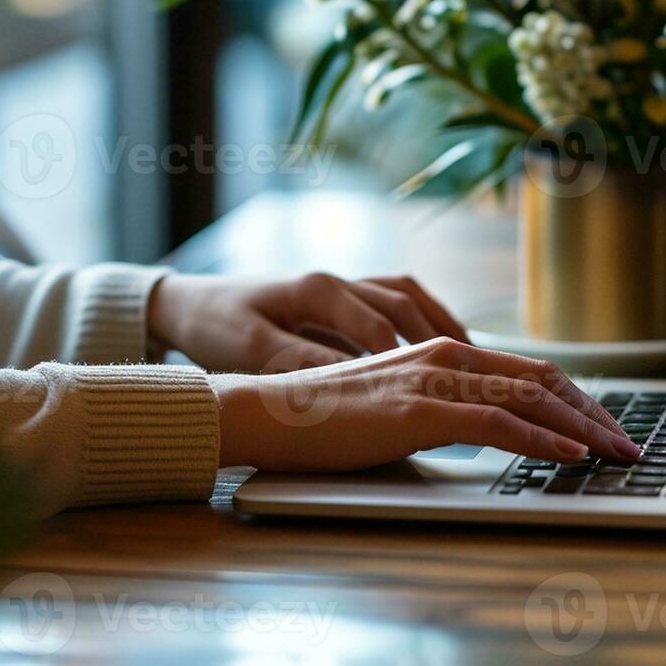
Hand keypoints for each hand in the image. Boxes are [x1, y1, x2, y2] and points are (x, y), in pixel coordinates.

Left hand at [148, 272, 469, 372]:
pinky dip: (425, 324)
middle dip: (441, 336)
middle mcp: (336, 281)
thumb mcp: (253, 347)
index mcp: (316, 289)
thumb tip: (353, 378)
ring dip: (441, 324)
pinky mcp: (341, 301)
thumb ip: (302, 360)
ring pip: (408, 298)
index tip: (431, 384)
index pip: (375, 322)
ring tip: (476, 358)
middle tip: (476, 372)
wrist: (189, 304)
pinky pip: (397, 305)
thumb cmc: (216, 326)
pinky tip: (444, 350)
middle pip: (404, 303)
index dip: (404, 355)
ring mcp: (342, 286)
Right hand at [209, 338, 639, 470]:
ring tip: (616, 451)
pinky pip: (498, 422)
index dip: (575, 397)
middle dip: (593, 412)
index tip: (605, 426)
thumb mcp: (398, 405)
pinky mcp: (418, 410)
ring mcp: (432, 380)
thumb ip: (443, 408)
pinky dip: (542, 438)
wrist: (270, 413)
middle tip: (627, 443)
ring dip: (583, 427)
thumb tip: (489, 430)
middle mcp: (445, 355)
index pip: (528, 369)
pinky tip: (570, 454)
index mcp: (442, 351)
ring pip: (529, 396)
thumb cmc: (328, 417)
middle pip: (541, 377)